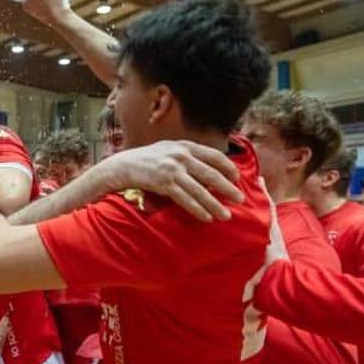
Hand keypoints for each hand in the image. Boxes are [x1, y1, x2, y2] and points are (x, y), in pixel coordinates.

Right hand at [99, 140, 243, 221]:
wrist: (123, 165)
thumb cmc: (147, 160)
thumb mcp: (169, 150)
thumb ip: (188, 155)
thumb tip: (209, 171)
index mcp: (185, 146)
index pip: (214, 155)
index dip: (228, 167)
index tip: (237, 178)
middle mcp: (181, 156)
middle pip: (211, 174)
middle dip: (227, 188)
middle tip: (239, 199)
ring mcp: (172, 169)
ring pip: (200, 190)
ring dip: (215, 204)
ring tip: (226, 215)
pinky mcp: (163, 183)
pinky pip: (185, 199)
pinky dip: (198, 209)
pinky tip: (206, 217)